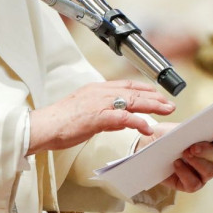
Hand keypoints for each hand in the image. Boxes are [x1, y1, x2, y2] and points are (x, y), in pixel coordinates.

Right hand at [27, 80, 175, 154]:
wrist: (43, 126)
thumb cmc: (60, 122)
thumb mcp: (85, 113)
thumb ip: (103, 113)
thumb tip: (120, 119)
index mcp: (96, 89)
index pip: (126, 85)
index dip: (144, 89)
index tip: (157, 93)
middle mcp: (99, 92)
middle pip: (133, 91)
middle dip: (154, 97)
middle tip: (169, 104)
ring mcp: (99, 103)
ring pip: (132, 101)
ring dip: (152, 106)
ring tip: (166, 111)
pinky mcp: (97, 117)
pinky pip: (123, 117)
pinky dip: (137, 122)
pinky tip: (147, 127)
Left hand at [137, 123, 212, 192]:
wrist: (146, 149)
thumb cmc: (163, 136)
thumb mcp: (172, 128)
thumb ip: (184, 130)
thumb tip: (193, 131)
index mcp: (210, 140)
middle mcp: (210, 157)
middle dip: (206, 150)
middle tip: (193, 147)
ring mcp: (201, 172)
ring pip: (209, 171)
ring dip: (197, 163)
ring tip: (184, 154)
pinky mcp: (190, 184)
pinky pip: (194, 183)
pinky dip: (185, 174)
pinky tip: (175, 165)